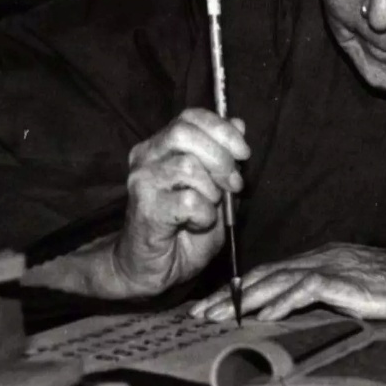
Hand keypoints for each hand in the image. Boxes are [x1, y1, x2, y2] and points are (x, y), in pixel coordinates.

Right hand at [110, 109, 248, 296]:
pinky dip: (204, 214)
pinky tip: (198, 223)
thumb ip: (225, 158)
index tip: (243, 153)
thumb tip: (238, 124)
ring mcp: (142, 181)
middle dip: (220, 157)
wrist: (153, 268)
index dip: (221, 129)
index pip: (190, 117)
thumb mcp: (215, 190)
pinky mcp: (145, 208)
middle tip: (233, 184)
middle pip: (184, 133)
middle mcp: (146, 157)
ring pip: (187, 166)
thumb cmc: (183, 229)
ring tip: (209, 208)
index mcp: (161, 146)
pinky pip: (188, 201)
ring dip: (212, 191)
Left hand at [188, 242, 385, 321]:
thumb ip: (319, 293)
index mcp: (315, 260)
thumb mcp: (346, 288)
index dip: (236, 288)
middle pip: (262, 275)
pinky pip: (307, 288)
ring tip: (218, 316)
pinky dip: (284, 301)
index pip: (267, 273)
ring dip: (243, 300)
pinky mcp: (343, 280)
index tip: (211, 304)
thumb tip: (292, 310)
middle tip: (199, 313)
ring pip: (276, 280)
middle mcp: (316, 259)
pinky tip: (265, 314)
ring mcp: (329, 267)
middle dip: (227, 295)